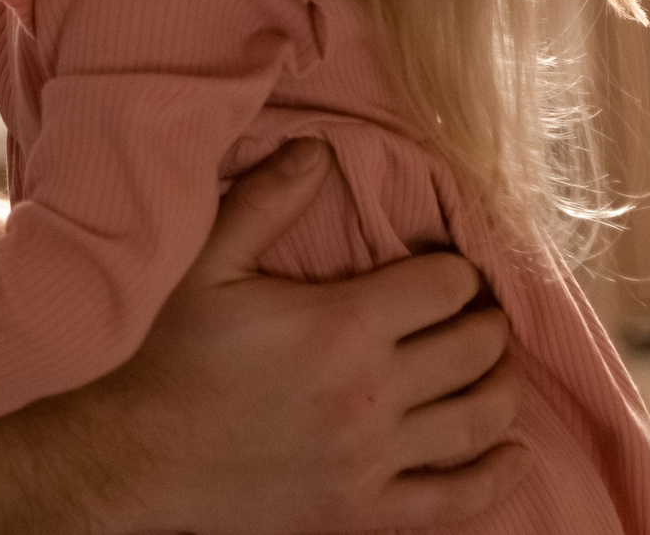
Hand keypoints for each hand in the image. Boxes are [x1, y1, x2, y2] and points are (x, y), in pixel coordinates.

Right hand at [80, 140, 531, 532]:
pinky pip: (456, 500)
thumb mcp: (207, 264)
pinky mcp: (363, 509)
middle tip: (474, 311)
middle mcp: (372, 392)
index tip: (446, 267)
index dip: (457, 268)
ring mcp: (373, 458)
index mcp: (341, 324)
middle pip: (475, 347)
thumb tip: (318, 150)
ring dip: (502, 385)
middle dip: (486, 321)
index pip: (445, 285)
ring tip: (492, 365)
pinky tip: (515, 454)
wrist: (134, 457)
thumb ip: (267, 200)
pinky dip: (497, 475)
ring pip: (480, 419)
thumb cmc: (168, 356)